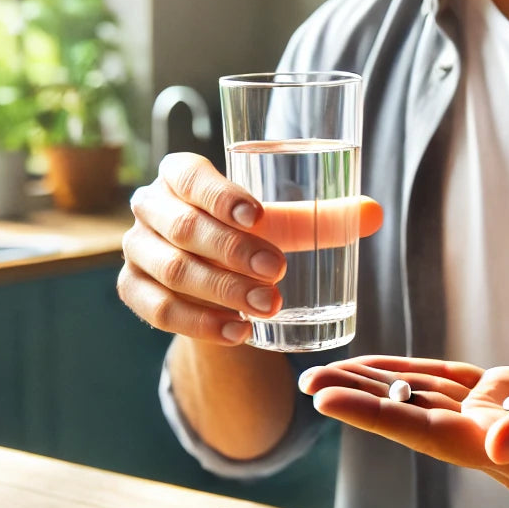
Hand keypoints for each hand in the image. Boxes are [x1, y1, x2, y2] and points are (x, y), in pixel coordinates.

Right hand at [118, 152, 382, 344]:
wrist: (213, 274)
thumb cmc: (250, 232)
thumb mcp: (282, 223)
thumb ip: (324, 215)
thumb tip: (375, 213)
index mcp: (180, 175)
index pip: (188, 175)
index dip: (220, 195)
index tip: (260, 217)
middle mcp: (151, 207)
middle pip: (183, 228)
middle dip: (232, 252)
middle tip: (277, 272)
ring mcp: (137, 251)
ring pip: (173, 271)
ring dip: (222, 291)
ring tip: (267, 307)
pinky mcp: (133, 291)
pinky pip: (159, 311)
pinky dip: (199, 324)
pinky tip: (237, 332)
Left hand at [298, 342, 508, 493]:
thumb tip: (492, 447)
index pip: (434, 437)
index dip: (379, 418)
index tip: (328, 402)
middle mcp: (499, 447)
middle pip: (416, 422)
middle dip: (361, 403)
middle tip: (308, 383)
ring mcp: (497, 423)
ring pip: (424, 401)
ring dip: (376, 386)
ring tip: (327, 371)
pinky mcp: (502, 396)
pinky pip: (446, 383)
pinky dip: (409, 373)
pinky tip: (375, 365)